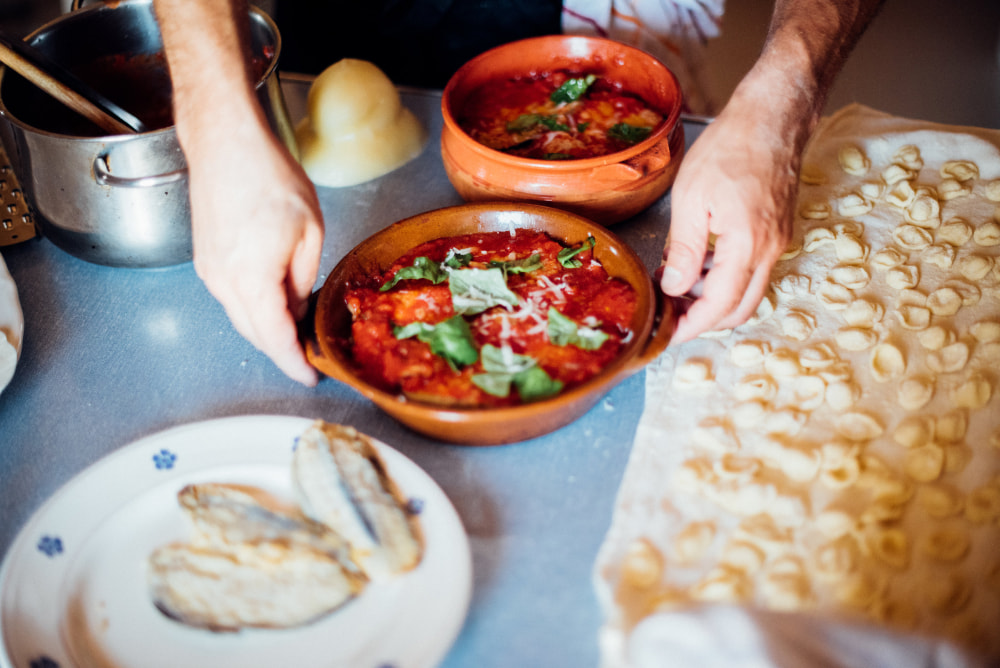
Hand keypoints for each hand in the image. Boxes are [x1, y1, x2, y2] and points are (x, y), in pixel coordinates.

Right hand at [186, 113, 324, 385]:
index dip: (293, 363)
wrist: (225, 144)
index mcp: (252, 277)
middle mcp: (223, 281)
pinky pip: (232, 298)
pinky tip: (274, 301)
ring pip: (241, 317)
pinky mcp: (205, 261)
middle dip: (282, 349)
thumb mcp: (309, 232)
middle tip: (310, 354)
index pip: (274, 338)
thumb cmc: (268, 177)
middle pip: (254, 334)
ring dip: (267, 328)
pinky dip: (253, 308)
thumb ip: (303, 280)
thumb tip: (297, 310)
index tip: (310, 375)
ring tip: (297, 328)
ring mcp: (209, 272)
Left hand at [660, 86, 799, 343]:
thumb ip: (685, 251)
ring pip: (747, 291)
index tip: (667, 334)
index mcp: (748, 246)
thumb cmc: (732, 146)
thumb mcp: (692, 199)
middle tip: (669, 315)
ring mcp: (777, 241)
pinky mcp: (776, 231)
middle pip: (740, 309)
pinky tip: (697, 264)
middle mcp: (770, 250)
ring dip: (714, 298)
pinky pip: (751, 269)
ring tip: (675, 287)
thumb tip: (674, 289)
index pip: (719, 306)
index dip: (692, 326)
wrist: (774, 115)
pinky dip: (725, 277)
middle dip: (704, 320)